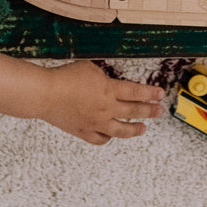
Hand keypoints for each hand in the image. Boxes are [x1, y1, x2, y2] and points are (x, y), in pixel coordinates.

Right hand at [37, 60, 165, 144]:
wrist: (46, 94)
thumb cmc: (64, 78)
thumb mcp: (89, 68)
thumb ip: (102, 78)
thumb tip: (108, 83)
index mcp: (109, 90)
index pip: (136, 92)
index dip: (150, 93)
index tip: (160, 95)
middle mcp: (106, 108)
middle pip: (134, 111)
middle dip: (150, 111)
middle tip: (159, 112)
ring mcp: (96, 122)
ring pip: (121, 130)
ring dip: (135, 129)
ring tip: (143, 129)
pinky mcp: (84, 131)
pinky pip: (101, 139)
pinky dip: (108, 137)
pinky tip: (111, 135)